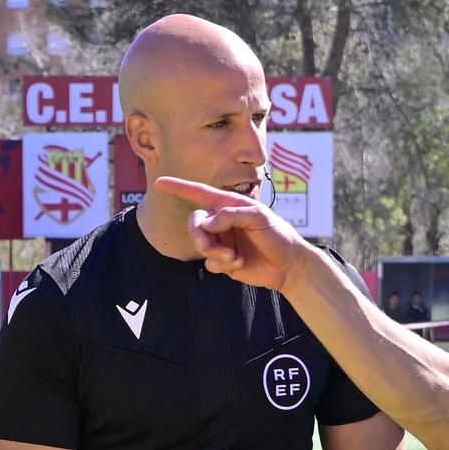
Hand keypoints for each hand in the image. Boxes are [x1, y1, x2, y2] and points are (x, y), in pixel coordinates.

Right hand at [152, 177, 307, 291]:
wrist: (289, 266)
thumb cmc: (278, 236)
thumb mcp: (259, 218)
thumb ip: (231, 215)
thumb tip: (207, 223)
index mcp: (230, 205)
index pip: (200, 193)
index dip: (179, 187)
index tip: (160, 183)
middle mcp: (222, 222)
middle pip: (194, 224)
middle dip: (199, 237)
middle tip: (213, 248)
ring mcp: (222, 241)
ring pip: (199, 245)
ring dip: (214, 253)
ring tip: (233, 258)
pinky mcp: (224, 261)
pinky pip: (209, 263)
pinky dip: (221, 265)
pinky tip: (239, 264)